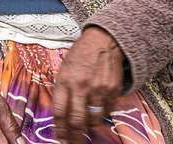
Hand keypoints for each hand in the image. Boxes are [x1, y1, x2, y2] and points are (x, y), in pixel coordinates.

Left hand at [53, 27, 123, 143]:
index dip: (59, 130)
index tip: (60, 138)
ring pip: (94, 119)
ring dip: (89, 125)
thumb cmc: (80, 54)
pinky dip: (102, 114)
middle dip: (74, 137)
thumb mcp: (64, 68)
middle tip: (73, 143)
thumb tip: (62, 115)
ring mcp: (99, 89)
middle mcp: (82, 86)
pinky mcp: (113, 90)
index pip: (60, 112)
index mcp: (66, 80)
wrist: (103, 40)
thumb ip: (63, 90)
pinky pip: (107, 111)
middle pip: (77, 121)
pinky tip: (98, 109)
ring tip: (86, 124)